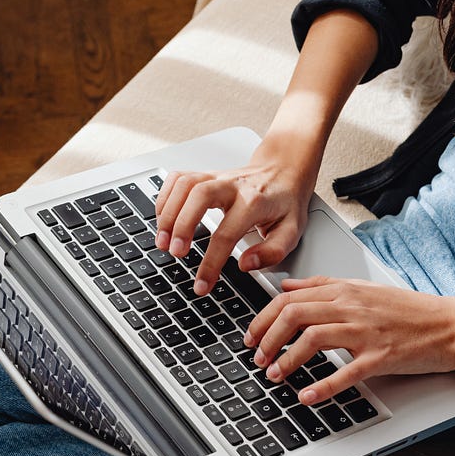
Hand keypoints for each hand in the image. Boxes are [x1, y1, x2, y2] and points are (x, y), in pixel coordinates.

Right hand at [153, 135, 318, 295]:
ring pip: (184, 184)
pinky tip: (163, 218)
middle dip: (181, 225)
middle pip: (199, 196)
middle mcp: (232, 185)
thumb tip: (245, 265)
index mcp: (255, 202)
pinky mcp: (204, 174)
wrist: (285, 170)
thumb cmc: (285, 202)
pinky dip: (164, 198)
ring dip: (168, 212)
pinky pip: (177, 178)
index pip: (227, 234)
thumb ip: (272, 252)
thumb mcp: (292, 231)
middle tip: (174, 252)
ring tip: (162, 240)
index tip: (202, 284)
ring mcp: (216, 176)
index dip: (211, 263)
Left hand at [243, 276, 454, 404]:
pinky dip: (322, 386)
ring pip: (313, 338)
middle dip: (267, 338)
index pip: (288, 299)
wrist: (453, 324)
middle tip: (256, 358)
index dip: (262, 318)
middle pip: (293, 315)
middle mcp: (352, 307)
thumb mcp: (362, 288)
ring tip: (274, 376)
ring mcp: (367, 331)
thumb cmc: (409, 310)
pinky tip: (306, 396)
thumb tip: (286, 285)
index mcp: (344, 291)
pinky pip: (346, 372)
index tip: (251, 336)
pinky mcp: (382, 356)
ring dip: (286, 359)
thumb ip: (322, 286)